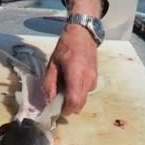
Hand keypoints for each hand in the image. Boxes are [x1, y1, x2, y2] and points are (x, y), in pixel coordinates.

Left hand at [42, 0, 101, 115]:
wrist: (83, 35)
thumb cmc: (65, 47)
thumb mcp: (52, 64)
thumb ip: (49, 83)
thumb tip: (49, 101)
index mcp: (76, 73)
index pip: (74, 100)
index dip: (66, 109)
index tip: (57, 108)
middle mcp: (88, 79)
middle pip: (80, 104)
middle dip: (68, 107)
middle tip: (58, 101)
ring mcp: (94, 80)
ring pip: (83, 100)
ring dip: (73, 100)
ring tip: (64, 88)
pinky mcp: (95, 80)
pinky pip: (86, 93)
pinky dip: (77, 93)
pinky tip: (71, 83)